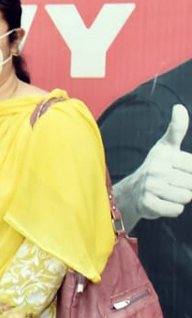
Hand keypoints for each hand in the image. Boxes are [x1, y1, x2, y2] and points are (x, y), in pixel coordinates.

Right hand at [115, 104, 191, 230]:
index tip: (177, 172)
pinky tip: (162, 202)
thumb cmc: (156, 167)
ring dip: (179, 198)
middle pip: (191, 184)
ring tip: (167, 193)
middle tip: (171, 184)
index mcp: (165, 155)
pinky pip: (176, 209)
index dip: (189, 173)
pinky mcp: (148, 204)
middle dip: (185, 187)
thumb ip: (177, 129)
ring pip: (186, 197)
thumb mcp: (166, 147)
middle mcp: (156, 169)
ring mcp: (151, 187)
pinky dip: (172, 209)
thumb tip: (179, 107)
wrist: (132, 192)